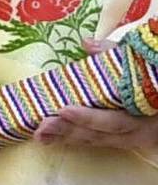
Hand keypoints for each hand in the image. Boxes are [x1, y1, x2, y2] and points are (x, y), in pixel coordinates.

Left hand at [37, 27, 157, 154]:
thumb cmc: (156, 75)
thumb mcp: (143, 62)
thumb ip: (116, 53)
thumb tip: (87, 43)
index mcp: (145, 109)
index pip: (115, 119)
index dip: (89, 117)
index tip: (64, 109)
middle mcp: (141, 130)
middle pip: (101, 134)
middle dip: (70, 130)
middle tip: (42, 126)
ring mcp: (134, 138)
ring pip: (98, 140)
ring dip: (67, 138)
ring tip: (40, 135)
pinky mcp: (126, 140)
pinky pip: (99, 141)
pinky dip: (76, 139)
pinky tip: (54, 138)